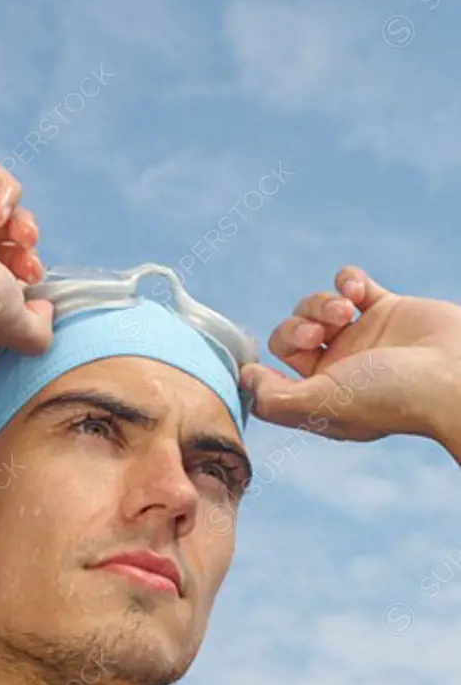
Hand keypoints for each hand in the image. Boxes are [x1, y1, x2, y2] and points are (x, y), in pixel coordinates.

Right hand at [0, 160, 53, 354]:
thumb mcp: (10, 327)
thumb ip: (36, 332)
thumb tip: (47, 310)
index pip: (1, 280)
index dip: (25, 279)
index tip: (31, 285)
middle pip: (4, 246)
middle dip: (25, 253)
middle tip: (29, 265)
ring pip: (1, 213)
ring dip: (23, 223)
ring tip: (22, 235)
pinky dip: (7, 193)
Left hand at [239, 266, 460, 441]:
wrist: (458, 374)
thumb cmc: (392, 396)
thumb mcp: (323, 404)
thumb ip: (276, 398)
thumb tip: (244, 380)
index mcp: (322, 400)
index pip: (272, 384)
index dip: (261, 373)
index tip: (257, 367)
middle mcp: (339, 370)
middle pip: (289, 336)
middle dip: (296, 326)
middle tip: (318, 334)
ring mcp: (362, 338)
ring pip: (316, 307)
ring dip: (322, 302)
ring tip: (346, 311)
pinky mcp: (386, 309)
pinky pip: (351, 284)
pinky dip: (348, 280)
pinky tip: (358, 291)